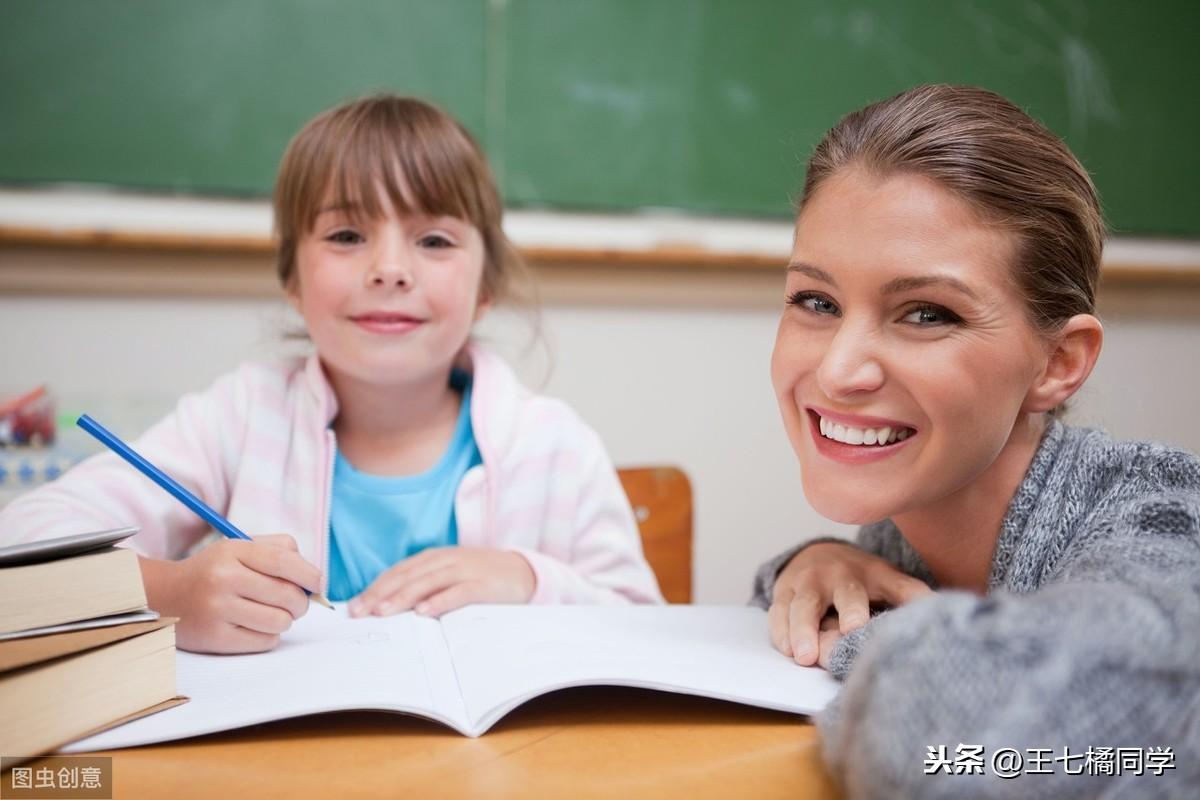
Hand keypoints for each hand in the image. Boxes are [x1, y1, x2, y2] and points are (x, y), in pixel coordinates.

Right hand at [139, 534, 320, 653]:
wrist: (165, 596)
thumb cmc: (214, 571)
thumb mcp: (239, 548)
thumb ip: (278, 551)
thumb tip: (314, 578)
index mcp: (233, 552)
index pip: (284, 561)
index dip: (310, 575)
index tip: (318, 584)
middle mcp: (224, 579)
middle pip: (288, 595)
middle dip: (301, 602)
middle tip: (295, 603)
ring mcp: (218, 610)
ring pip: (280, 621)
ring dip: (285, 619)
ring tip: (271, 613)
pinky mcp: (216, 638)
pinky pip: (265, 641)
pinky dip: (269, 635)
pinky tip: (254, 626)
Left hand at [349, 547, 535, 618]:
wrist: (524, 571)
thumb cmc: (481, 578)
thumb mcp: (450, 575)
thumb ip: (425, 585)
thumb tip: (387, 606)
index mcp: (434, 558)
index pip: (398, 572)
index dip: (374, 588)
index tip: (354, 607)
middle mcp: (446, 560)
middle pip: (407, 576)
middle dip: (380, 594)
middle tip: (359, 612)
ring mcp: (465, 570)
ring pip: (427, 582)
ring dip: (402, 597)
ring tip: (382, 612)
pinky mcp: (483, 583)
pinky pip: (458, 592)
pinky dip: (439, 601)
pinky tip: (423, 612)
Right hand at [768, 542, 931, 666]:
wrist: (817, 556)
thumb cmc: (859, 580)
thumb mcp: (889, 582)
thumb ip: (912, 597)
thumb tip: (943, 610)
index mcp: (873, 575)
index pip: (894, 587)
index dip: (903, 599)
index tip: (895, 621)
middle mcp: (840, 575)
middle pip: (846, 594)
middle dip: (849, 611)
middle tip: (851, 631)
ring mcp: (809, 583)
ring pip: (805, 605)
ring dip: (803, 630)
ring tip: (804, 656)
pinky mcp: (783, 593)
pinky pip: (779, 612)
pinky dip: (781, 631)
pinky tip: (787, 649)